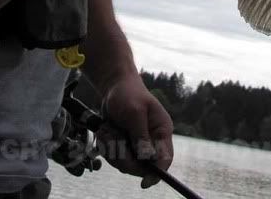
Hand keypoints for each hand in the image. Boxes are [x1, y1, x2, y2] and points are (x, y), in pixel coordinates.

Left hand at [96, 72, 172, 187]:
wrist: (113, 86)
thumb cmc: (128, 93)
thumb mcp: (135, 112)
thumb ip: (140, 135)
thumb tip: (146, 158)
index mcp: (161, 131)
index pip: (165, 159)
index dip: (157, 173)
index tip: (144, 183)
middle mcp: (151, 141)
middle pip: (141, 166)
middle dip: (124, 156)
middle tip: (113, 139)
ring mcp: (137, 144)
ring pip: (125, 163)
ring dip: (112, 149)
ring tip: (108, 130)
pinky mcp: (124, 145)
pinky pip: (114, 158)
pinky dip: (107, 147)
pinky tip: (105, 131)